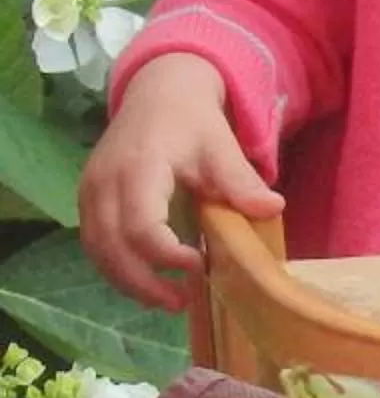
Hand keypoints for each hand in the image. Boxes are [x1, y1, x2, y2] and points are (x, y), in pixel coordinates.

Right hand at [78, 53, 284, 310]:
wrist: (159, 94)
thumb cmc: (192, 122)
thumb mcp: (222, 146)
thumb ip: (240, 181)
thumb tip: (272, 208)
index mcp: (138, 169)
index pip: (139, 225)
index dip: (164, 255)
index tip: (198, 267)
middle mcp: (103, 182)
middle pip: (110, 245)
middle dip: (142, 282)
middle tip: (181, 303)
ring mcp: (90, 191)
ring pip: (96, 249)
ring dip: (127, 281)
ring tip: (167, 300)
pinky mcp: (88, 198)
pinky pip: (94, 241)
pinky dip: (117, 267)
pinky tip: (147, 282)